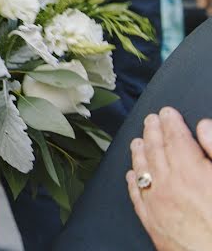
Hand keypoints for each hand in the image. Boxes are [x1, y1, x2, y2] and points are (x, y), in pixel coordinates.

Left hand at [127, 108, 211, 250]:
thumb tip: (204, 127)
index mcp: (190, 170)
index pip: (175, 137)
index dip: (170, 122)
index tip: (167, 112)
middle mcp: (169, 184)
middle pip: (156, 150)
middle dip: (153, 131)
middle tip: (150, 120)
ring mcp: (157, 204)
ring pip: (142, 169)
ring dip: (140, 152)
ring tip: (138, 141)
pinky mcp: (153, 223)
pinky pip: (137, 196)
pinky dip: (133, 181)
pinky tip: (132, 175)